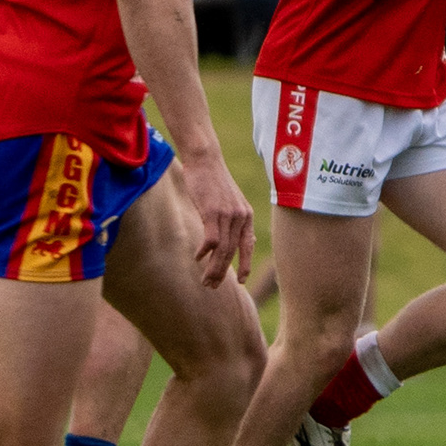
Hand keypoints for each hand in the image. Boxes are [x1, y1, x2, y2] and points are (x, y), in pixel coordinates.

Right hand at [177, 149, 251, 289]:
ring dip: (213, 268)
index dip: (245, 264)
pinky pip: (211, 240)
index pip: (248, 246)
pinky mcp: (213, 212)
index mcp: (247, 216)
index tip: (241, 280)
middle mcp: (241, 217)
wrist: (205, 159)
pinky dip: (204, 252)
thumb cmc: (213, 180)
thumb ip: (232, 218)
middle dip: (223, 272)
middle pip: (233, 252)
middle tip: (212, 286)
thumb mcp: (229, 200)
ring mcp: (228, 215)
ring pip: (223, 250)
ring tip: (205, 280)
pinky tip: (197, 258)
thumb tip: (231, 237)